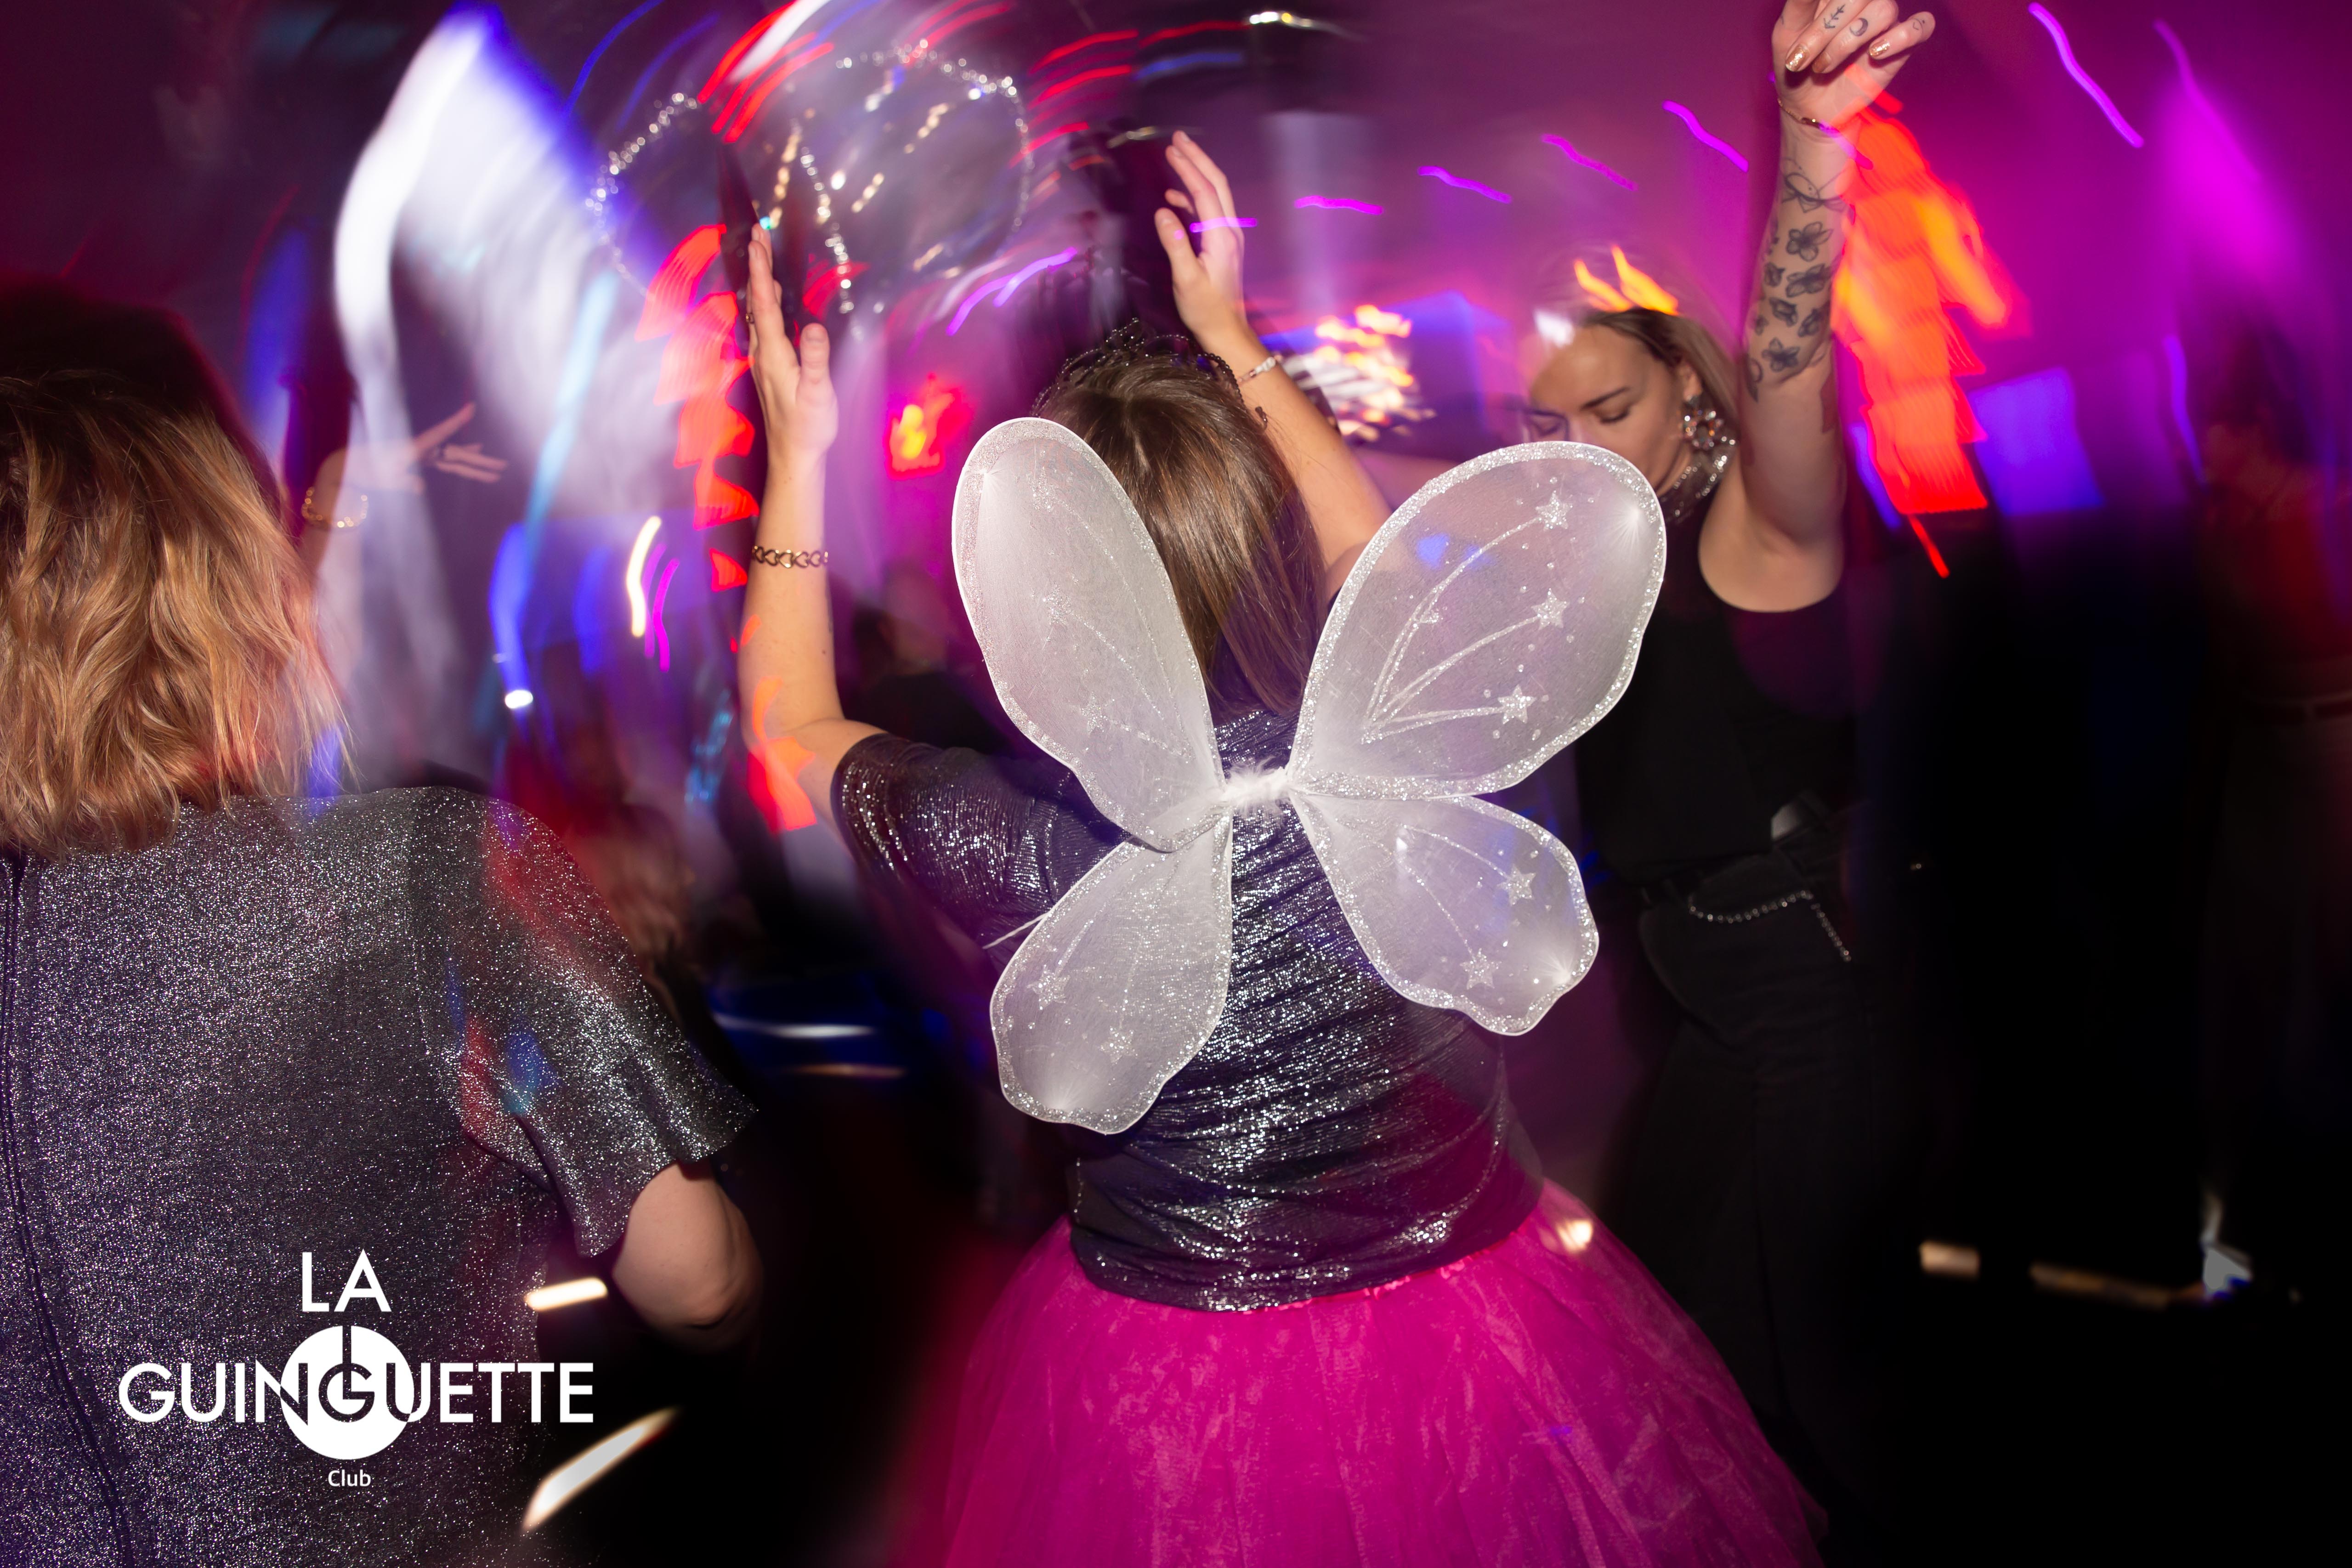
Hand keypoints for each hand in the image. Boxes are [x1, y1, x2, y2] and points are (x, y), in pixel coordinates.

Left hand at [328, 403, 507, 494]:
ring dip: (475, 464)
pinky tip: (473, 452)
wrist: (351, 468)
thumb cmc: (366, 471)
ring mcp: (424, 455)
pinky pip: (447, 462)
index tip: (471, 408)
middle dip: (481, 461)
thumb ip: (402, 481)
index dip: (456, 422)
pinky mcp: (422, 460)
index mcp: (415, 448)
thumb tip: (420, 486)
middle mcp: (424, 449)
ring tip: (497, 467)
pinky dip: (462, 461)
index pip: (440, 434)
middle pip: (457, 454)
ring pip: (455, 460)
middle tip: (503, 466)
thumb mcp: (383, 479)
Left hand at [745, 228, 835, 467]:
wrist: (793, 454)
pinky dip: (766, 301)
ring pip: (759, 311)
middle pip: (757, 301)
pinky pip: (765, 323)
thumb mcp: (818, 394)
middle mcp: (763, 352)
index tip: (758, 241)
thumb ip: (815, 361)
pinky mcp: (771, 365)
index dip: (761, 271)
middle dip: (758, 266)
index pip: (764, 304)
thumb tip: (815, 327)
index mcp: (774, 354)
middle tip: (759, 233)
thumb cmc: (808, 426)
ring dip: (761, 281)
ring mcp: (764, 358)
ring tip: (763, 253)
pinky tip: (772, 296)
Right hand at [1153, 131, 1257, 362]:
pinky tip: (1174, 197)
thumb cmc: (1205, 309)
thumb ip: (1175, 244)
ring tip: (1175, 157)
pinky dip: (1192, 198)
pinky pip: (1208, 212)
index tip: (1172, 147)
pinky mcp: (1222, 244)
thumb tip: (1163, 211)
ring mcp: (1228, 237)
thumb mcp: (1186, 279)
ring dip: (1195, 174)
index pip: (1205, 191)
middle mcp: (1229, 231)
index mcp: (1221, 236)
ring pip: (1214, 195)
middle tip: (1178, 138)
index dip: (1188, 167)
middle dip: (1197, 159)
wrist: (1226, 331)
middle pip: (1216, 184)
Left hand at [1774, 1, 1935, 127]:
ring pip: (1884, 10)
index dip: (1824, 14)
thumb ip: (1800, 2)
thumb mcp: (1786, 33)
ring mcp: (1885, 21)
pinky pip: (1921, 26)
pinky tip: (1874, 53)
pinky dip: (1902, 36)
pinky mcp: (1902, 45)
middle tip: (1802, 59)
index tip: (1795, 40)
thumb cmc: (1797, 66)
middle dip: (1825, 30)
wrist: (1807, 107)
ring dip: (1847, 41)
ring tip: (1823, 67)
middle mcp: (1864, 1)